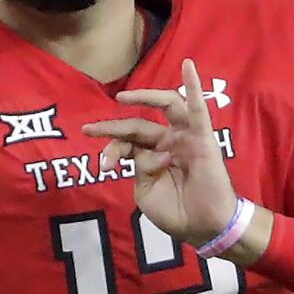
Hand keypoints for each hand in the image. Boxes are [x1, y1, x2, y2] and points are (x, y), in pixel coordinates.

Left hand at [83, 59, 237, 246]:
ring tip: (122, 97)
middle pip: (139, 126)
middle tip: (89, 129)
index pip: (128, 142)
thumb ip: (140, 168)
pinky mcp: (203, 137)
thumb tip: (144, 152)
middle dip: (114, 129)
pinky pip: (198, 109)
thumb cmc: (176, 212)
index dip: (112, 149)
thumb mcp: (145, 192)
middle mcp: (168, 141)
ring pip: (167, 106)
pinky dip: (194, 85)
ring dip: (145, 97)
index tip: (103, 166)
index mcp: (152, 156)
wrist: (203, 227)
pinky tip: (187, 65)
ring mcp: (186, 137)